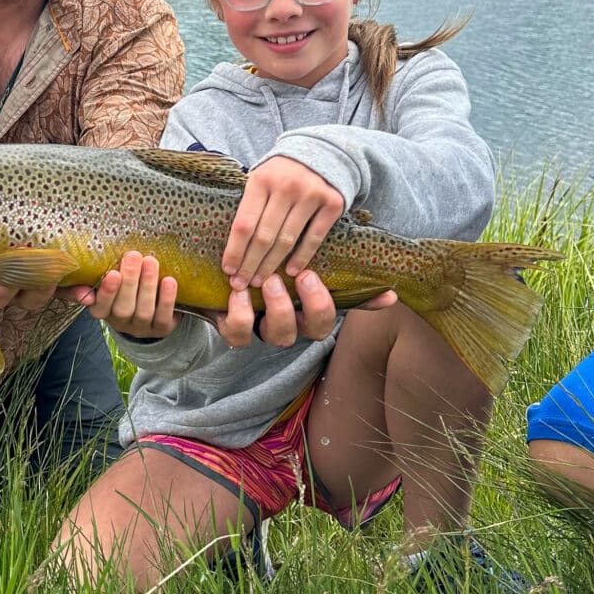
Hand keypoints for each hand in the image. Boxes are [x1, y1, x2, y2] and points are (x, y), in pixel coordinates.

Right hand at [75, 251, 180, 339]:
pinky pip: (163, 317)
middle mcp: (120, 322)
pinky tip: (169, 281)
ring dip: (147, 285)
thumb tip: (83, 287)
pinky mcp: (161, 328)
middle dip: (129, 282)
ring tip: (151, 262)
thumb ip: (94, 278)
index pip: (99, 306)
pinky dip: (166, 299)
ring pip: (143, 312)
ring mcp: (141, 327)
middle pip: (123, 308)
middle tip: (133, 256)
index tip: (112, 273)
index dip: (106, 292)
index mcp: (102, 310)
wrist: (152, 303)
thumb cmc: (124, 284)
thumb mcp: (108, 280)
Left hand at [214, 273, 397, 348]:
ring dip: (279, 309)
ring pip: (280, 335)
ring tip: (269, 281)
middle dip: (315, 305)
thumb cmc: (250, 265)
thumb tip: (381, 278)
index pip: (343, 307)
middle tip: (304, 275)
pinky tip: (237, 292)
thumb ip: (313, 258)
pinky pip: (239, 332)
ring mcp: (261, 328)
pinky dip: (239, 314)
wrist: (208, 275)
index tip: (385, 292)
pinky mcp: (232, 327)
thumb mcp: (280, 258)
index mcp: (304, 307)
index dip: (367, 305)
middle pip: (316, 330)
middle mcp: (289, 323)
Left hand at [223, 156, 344, 289]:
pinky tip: (291, 272)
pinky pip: (314, 237)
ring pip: (287, 240)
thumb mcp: (261, 178)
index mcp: (260, 180)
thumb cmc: (281, 173)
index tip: (227, 270)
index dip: (234, 250)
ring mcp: (310, 194)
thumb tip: (232, 247)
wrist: (321, 153)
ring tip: (260, 282)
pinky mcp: (332, 203)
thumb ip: (250, 205)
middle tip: (241, 284)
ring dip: (271, 265)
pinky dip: (301, 257)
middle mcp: (285, 186)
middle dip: (250, 264)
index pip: (243, 223)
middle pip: (263, 236)